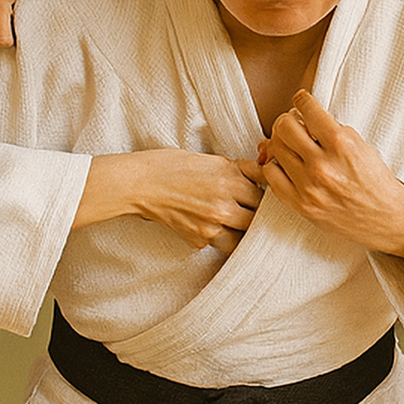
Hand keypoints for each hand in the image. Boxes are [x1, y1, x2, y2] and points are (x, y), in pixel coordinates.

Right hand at [81, 149, 264, 253]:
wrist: (141, 183)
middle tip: (250, 209)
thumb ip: (240, 171)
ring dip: (241, 230)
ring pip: (242, 238)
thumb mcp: (213, 159)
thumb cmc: (173, 165)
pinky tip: (212, 225)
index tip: (258, 193)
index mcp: (229, 181)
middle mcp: (223, 207)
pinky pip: (220, 243)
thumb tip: (262, 177)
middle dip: (255, 214)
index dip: (261, 193)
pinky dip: (220, 237)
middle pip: (257, 219)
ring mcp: (210, 227)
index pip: (262, 194)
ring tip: (237, 222)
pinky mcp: (198, 241)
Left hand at [259, 90, 403, 266]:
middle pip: (284, 127)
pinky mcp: (300, 204)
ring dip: (281, 141)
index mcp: (342, 144)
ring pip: (275, 149)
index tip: (300, 100)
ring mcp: (309, 186)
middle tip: (295, 123)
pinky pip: (271, 175)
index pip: (307, 109)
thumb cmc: (376, 182)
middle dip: (288, 119)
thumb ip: (333, 130)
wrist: (385, 219)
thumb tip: (303, 116)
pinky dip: (275, 165)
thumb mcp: (362, 146)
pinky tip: (287, 164)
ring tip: (292, 144)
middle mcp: (322, 165)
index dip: (301, 100)